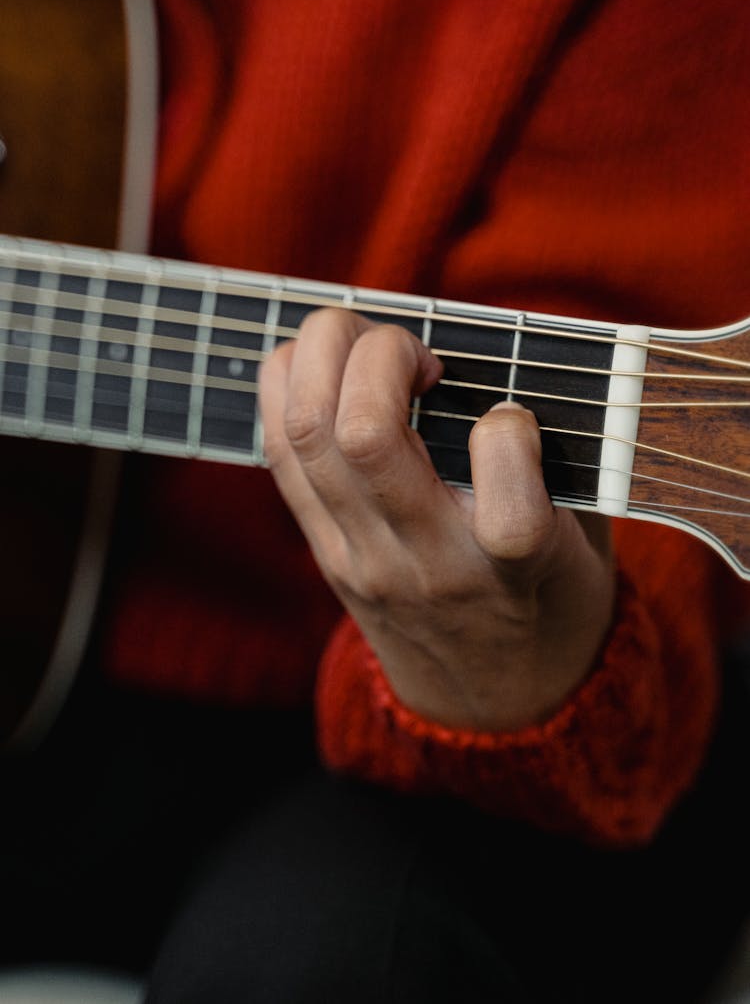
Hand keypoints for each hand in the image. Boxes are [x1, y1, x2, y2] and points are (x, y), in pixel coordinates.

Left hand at [259, 309, 615, 731]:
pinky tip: (327, 371)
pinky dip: (290, 387)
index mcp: (516, 568)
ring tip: (365, 345)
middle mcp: (428, 564)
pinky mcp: (321, 552)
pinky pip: (278, 451)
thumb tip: (507, 363)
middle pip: (365, 435)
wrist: (491, 698)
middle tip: (419, 354)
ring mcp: (361, 559)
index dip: (510, 430)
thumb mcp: (584, 540)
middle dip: (382, 351)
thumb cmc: (550, 594)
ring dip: (325, 355)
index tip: (514, 420)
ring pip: (306, 433)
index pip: (508, 499)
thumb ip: (557, 463)